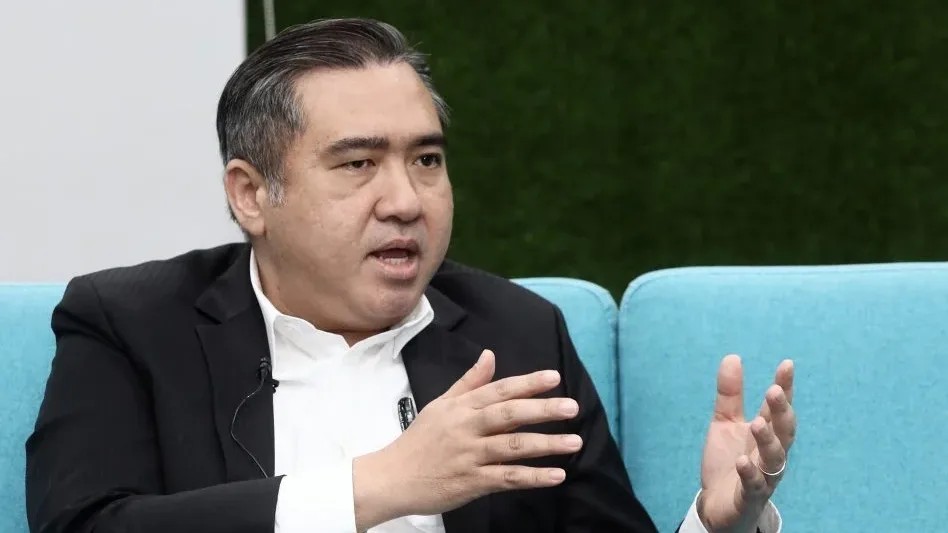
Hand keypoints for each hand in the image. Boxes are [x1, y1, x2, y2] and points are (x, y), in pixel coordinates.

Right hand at [352, 349, 581, 528]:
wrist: (391, 478)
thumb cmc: (419, 441)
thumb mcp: (440, 406)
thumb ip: (469, 382)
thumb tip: (490, 355)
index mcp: (461, 407)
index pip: (499, 390)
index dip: (528, 383)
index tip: (554, 377)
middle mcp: (466, 428)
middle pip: (509, 414)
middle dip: (542, 410)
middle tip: (572, 407)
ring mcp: (469, 455)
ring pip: (512, 447)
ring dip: (546, 445)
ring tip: (574, 442)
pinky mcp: (471, 482)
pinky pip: (507, 478)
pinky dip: (533, 477)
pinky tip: (556, 475)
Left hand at [698, 355, 795, 532]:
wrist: (716, 504)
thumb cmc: (728, 462)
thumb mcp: (724, 423)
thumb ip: (730, 394)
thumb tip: (733, 357)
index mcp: (766, 433)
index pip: (778, 408)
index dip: (785, 387)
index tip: (787, 364)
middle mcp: (770, 453)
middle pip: (784, 431)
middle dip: (781, 411)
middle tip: (774, 390)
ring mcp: (764, 476)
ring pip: (774, 458)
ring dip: (768, 440)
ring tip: (757, 423)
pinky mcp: (749, 497)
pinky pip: (754, 486)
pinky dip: (750, 473)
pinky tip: (742, 460)